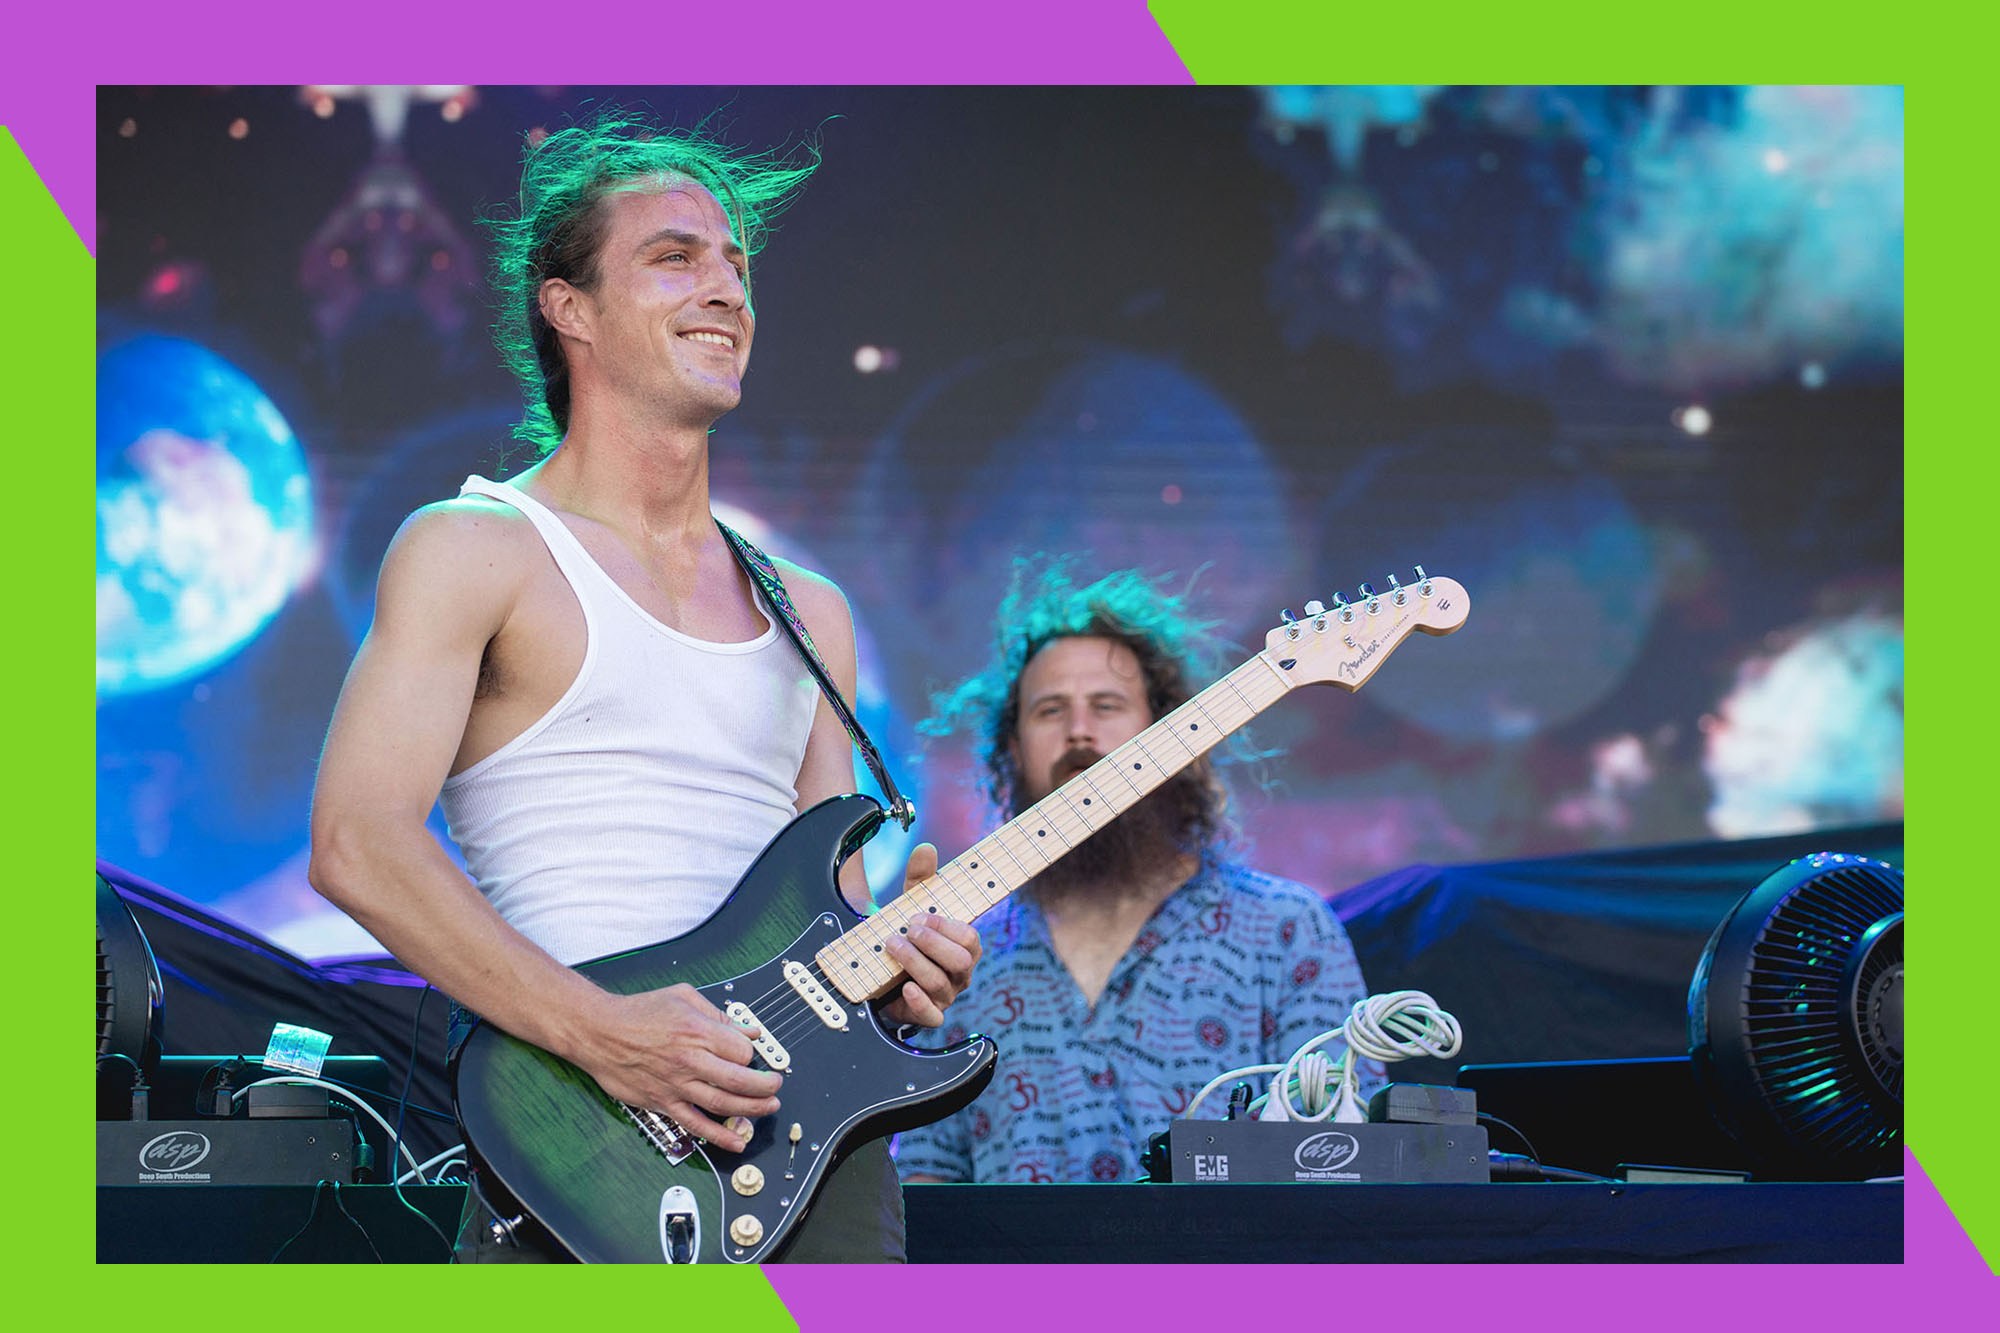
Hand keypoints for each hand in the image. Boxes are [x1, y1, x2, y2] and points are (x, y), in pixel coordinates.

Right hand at [573, 983, 781, 1152]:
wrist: (599, 1031)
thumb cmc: (638, 1012)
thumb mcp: (683, 997)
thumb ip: (719, 1014)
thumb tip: (750, 1029)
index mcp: (697, 1031)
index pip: (741, 1050)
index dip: (752, 1055)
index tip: (753, 1056)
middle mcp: (689, 1060)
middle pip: (739, 1080)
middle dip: (765, 1087)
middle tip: (776, 1087)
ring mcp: (676, 1084)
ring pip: (722, 1104)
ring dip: (751, 1110)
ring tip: (769, 1109)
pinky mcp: (663, 1103)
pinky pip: (695, 1124)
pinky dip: (719, 1136)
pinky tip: (737, 1141)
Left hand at [881, 841, 982, 1027]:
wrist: (884, 971)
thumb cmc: (908, 936)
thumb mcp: (912, 903)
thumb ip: (920, 878)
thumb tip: (926, 849)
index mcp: (964, 947)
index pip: (969, 937)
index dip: (944, 926)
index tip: (917, 915)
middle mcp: (960, 973)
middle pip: (960, 961)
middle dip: (932, 943)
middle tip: (907, 929)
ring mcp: (945, 996)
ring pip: (941, 984)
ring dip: (915, 962)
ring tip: (892, 945)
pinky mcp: (927, 1015)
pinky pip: (933, 1017)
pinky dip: (919, 1003)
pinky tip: (905, 988)